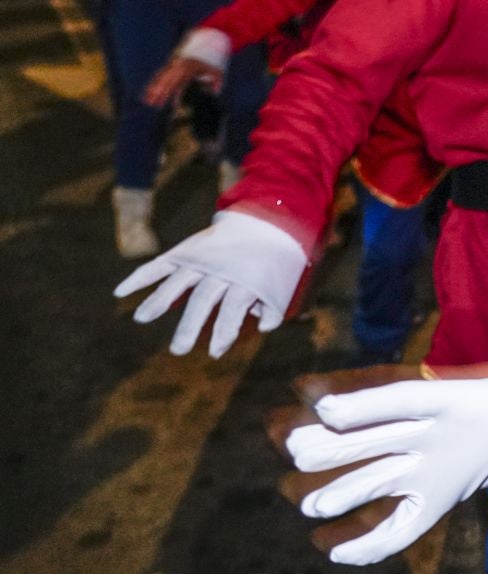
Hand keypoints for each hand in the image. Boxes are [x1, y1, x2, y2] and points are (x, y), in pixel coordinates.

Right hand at [114, 210, 308, 355]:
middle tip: (179, 349)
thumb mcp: (280, 283)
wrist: (266, 221)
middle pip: (203, 299)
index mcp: (247, 279)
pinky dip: (141, 276)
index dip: (224, 331)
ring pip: (178, 281)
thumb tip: (261, 327)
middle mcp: (222, 269)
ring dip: (159, 299)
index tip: (216, 352)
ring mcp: (202, 258)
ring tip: (141, 319)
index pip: (233, 310)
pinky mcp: (186, 250)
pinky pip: (161, 263)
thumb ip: (271, 307)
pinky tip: (121, 291)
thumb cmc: (274, 261)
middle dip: (190, 325)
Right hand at [145, 54, 222, 107]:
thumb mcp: (218, 71)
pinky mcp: (170, 66)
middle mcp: (178, 67)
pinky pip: (160, 75)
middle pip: (166, 81)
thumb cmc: (211, 62)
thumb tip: (215, 92)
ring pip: (161, 78)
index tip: (167, 102)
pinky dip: (154, 83)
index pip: (178, 83)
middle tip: (152, 103)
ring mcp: (173, 65)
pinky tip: (149, 93)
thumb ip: (217, 82)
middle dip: (158, 93)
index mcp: (189, 69)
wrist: (204, 45)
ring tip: (148, 101)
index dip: (172, 93)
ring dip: (153, 89)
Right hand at [281, 361, 487, 565]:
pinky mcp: (432, 497)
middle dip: (335, 445)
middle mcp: (427, 434)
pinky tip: (342, 554)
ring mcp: (424, 466)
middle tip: (294, 449)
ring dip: (342, 490)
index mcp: (452, 401)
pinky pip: (398, 523)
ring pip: (374, 478)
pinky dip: (374, 540)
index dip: (365, 403)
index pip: (404, 399)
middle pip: (373, 438)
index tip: (325, 406)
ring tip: (306, 504)